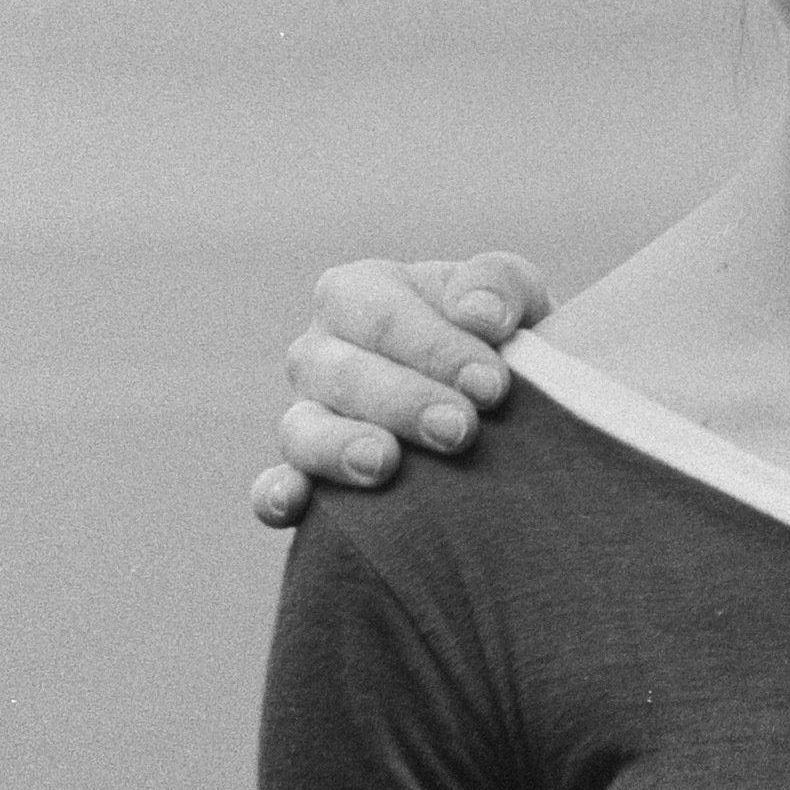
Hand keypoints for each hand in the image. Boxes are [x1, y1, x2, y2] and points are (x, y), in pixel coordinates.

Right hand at [247, 254, 552, 526]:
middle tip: (461, 430)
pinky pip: (274, 486)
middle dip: (404, 402)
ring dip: (340, 447)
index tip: (492, 386)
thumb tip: (477, 313)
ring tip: (384, 464)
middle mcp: (321, 351)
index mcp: (361, 292)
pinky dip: (277, 494)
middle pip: (342, 373)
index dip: (435, 349)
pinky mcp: (305, 473)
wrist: (515, 400)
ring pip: (302, 429)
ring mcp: (306, 414)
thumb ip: (499, 285)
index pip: (383, 316)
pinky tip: (292, 504)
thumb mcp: (515, 295)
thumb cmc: (507, 338)